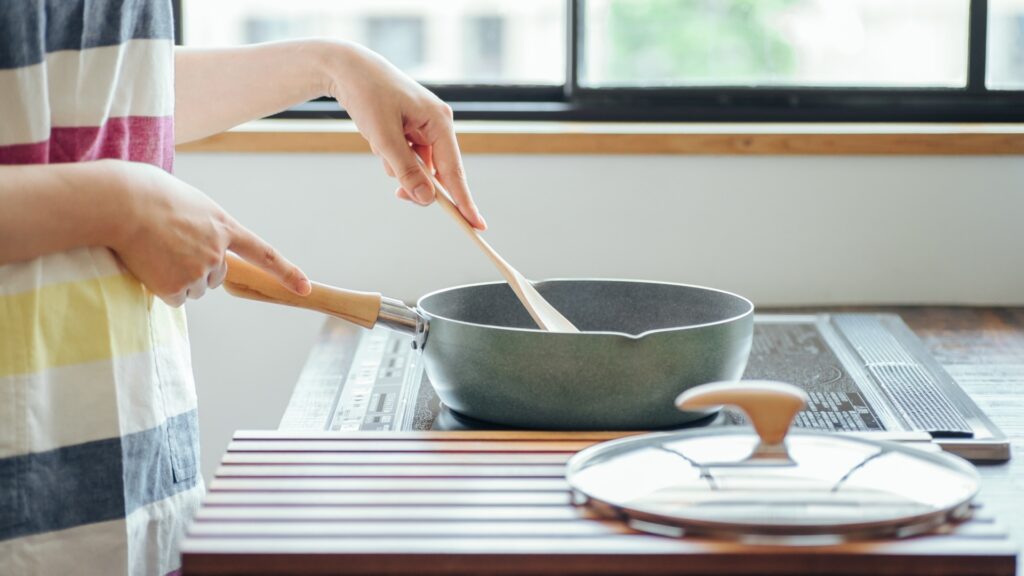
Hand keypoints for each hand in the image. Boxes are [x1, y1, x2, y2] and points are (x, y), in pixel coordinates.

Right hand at [110, 162, 310, 306]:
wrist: (121, 202)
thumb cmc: (146, 193)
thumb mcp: (188, 201)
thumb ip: (203, 224)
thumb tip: (191, 243)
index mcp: (224, 226)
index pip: (264, 254)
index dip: (287, 272)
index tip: (305, 288)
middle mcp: (218, 251)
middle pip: (216, 276)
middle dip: (197, 268)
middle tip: (168, 247)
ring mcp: (199, 270)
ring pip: (195, 288)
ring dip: (177, 278)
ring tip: (155, 252)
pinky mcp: (177, 286)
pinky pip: (176, 298)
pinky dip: (162, 288)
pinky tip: (149, 266)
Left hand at [321, 42, 486, 229]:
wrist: (348, 68)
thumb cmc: (368, 94)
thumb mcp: (384, 138)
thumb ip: (406, 171)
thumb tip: (426, 199)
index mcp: (440, 123)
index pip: (455, 172)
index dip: (464, 201)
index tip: (476, 226)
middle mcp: (438, 126)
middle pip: (436, 173)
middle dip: (414, 181)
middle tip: (399, 195)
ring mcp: (425, 128)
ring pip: (417, 167)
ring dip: (396, 166)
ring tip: (378, 143)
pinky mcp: (411, 129)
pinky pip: (406, 157)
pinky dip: (391, 156)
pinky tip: (377, 139)